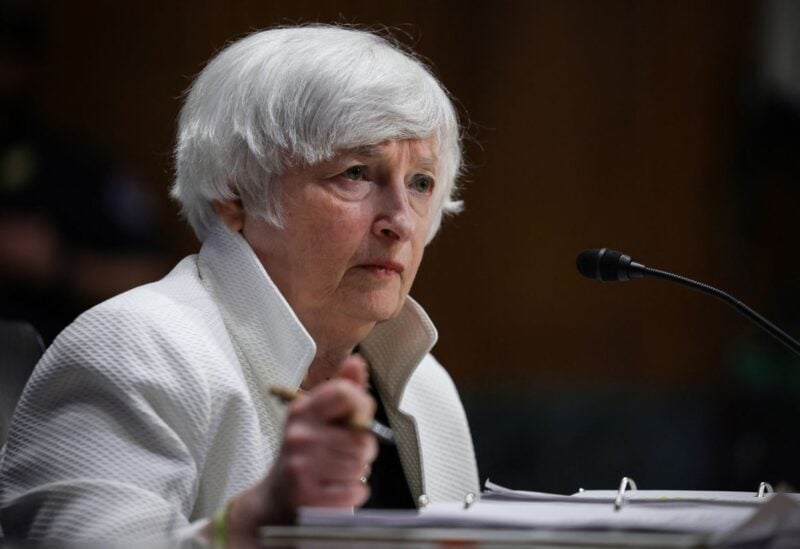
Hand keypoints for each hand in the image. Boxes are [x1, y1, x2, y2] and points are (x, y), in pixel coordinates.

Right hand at [219, 355, 377, 545]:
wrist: (273, 504)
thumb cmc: (301, 458)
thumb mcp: (316, 420)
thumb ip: (341, 391)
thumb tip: (356, 362)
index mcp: (301, 412)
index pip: (345, 394)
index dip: (362, 406)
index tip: (359, 418)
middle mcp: (299, 436)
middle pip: (361, 436)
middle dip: (362, 449)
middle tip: (344, 455)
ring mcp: (302, 468)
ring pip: (360, 464)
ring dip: (357, 472)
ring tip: (336, 473)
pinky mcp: (309, 498)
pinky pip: (356, 491)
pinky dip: (353, 493)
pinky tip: (335, 490)